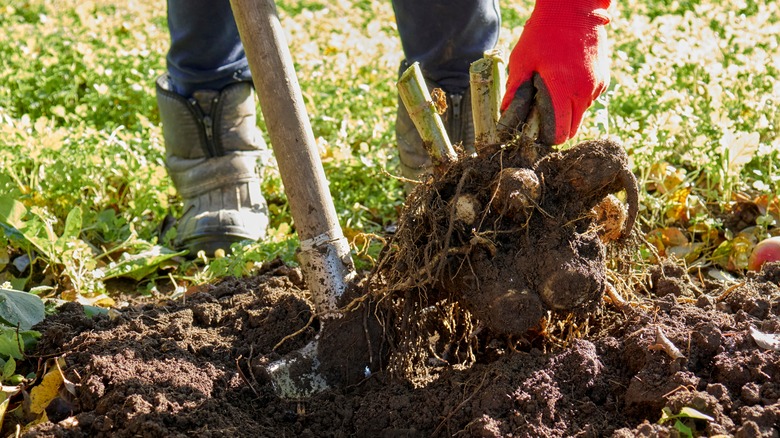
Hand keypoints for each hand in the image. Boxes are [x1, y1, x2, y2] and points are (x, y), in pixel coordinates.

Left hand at [498, 0, 611, 144]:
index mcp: (565, 90)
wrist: (575, 8)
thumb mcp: (523, 60)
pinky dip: (576, 98)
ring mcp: (597, 86)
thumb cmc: (545, 32)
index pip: (560, 133)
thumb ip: (515, 89)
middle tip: (540, 117)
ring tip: (551, 94)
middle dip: (556, 129)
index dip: (546, 137)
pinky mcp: (604, 78)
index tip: (534, 132)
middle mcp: (586, 92)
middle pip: (572, 129)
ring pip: (581, 115)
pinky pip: (589, 99)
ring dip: (567, 112)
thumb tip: (505, 113)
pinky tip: (564, 81)